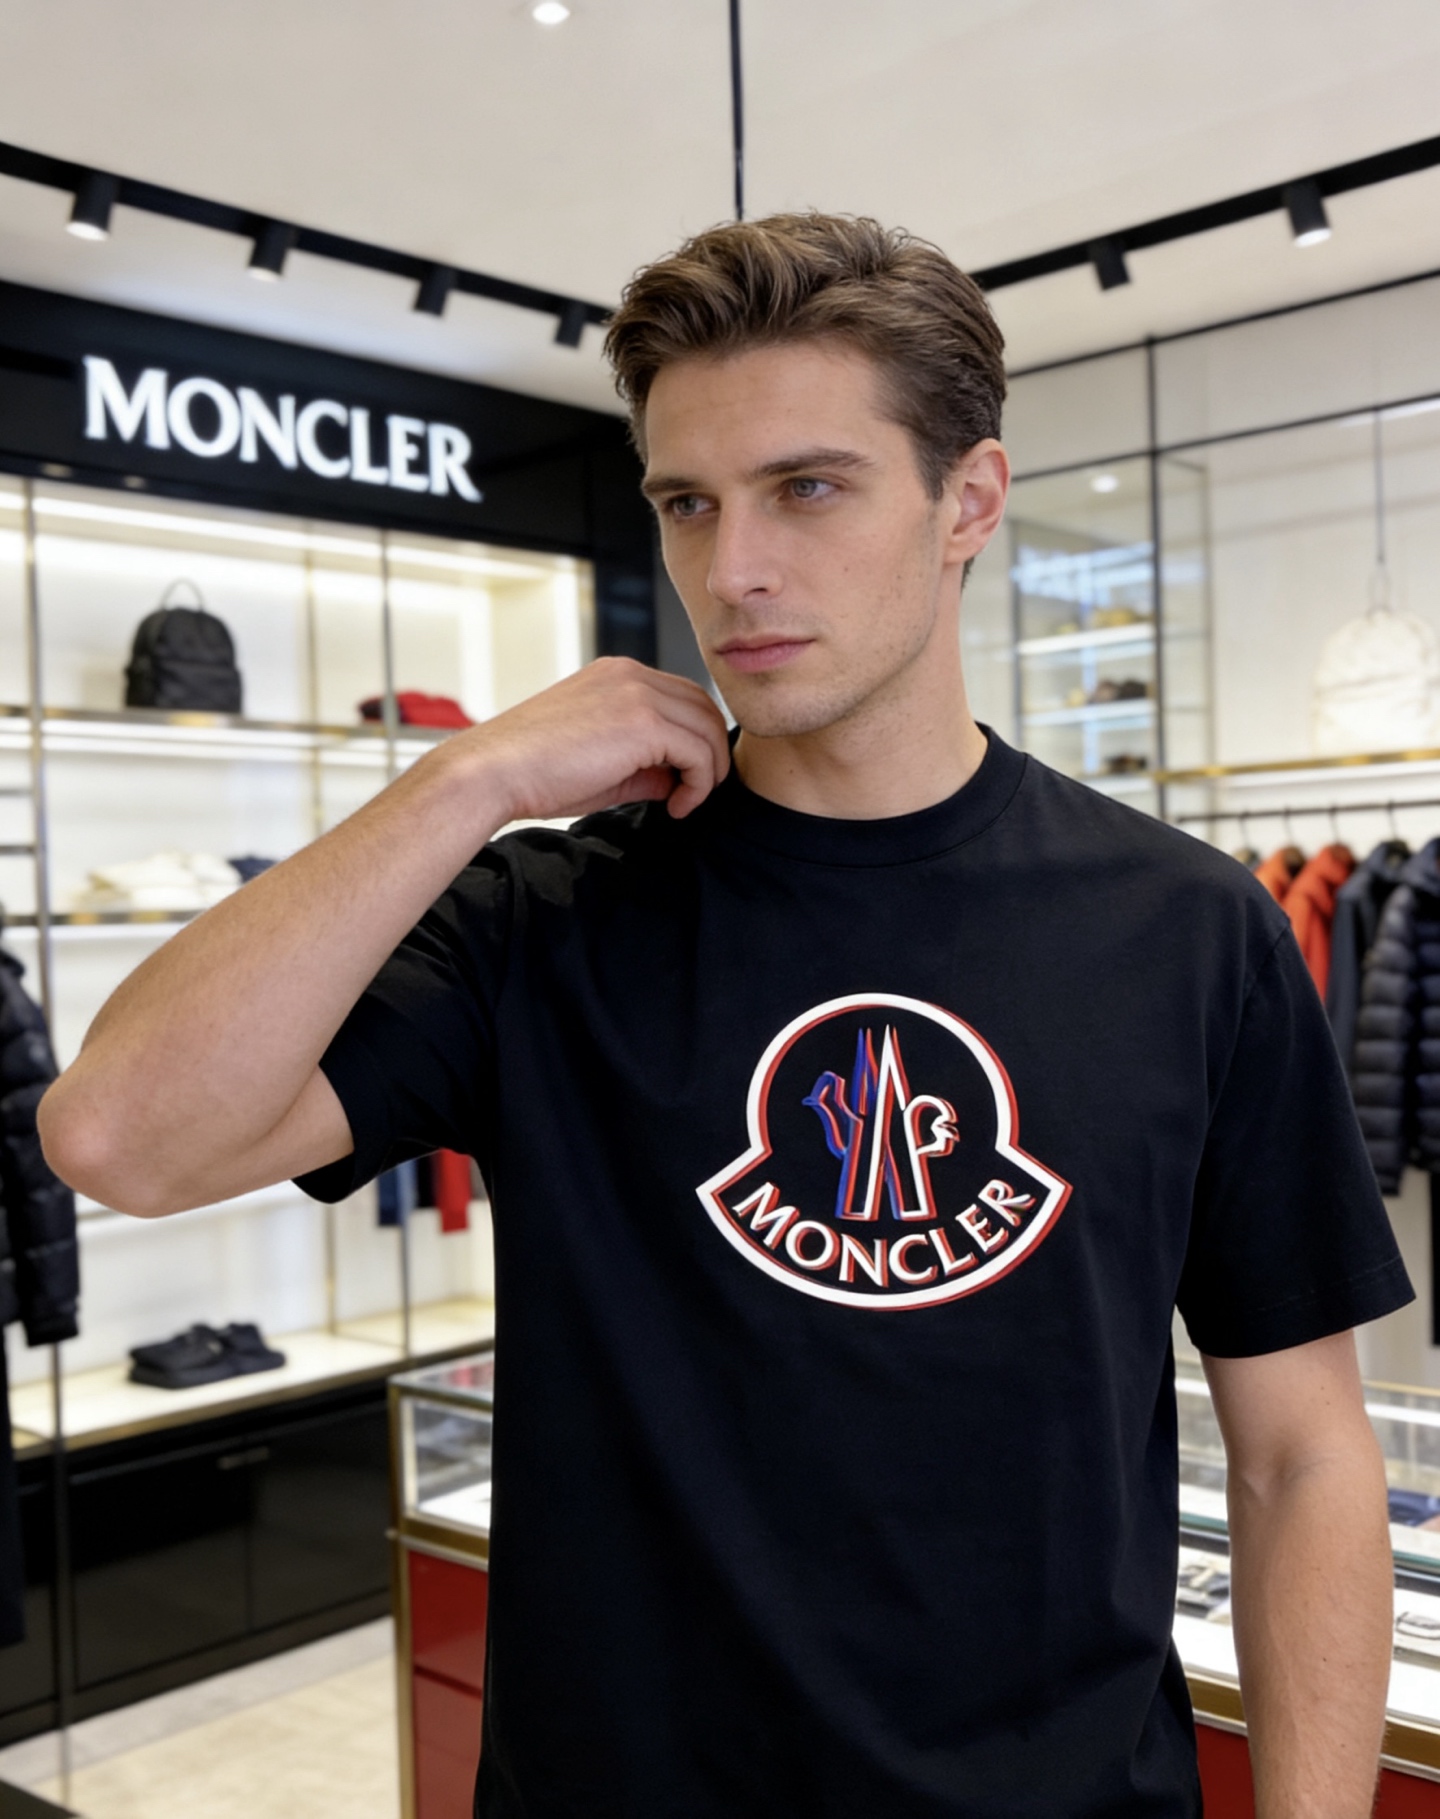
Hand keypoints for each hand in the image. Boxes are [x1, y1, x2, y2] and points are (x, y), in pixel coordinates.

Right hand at [455, 657, 731, 824]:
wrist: (491, 774)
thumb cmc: (534, 773)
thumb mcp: (602, 763)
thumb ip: (645, 765)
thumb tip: (680, 781)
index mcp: (617, 675)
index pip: (682, 697)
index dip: (692, 739)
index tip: (679, 780)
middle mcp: (630, 674)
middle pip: (703, 707)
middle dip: (710, 752)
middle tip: (694, 793)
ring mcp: (638, 693)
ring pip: (708, 728)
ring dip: (707, 772)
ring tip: (683, 803)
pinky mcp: (643, 722)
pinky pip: (698, 752)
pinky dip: (699, 784)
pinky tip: (676, 807)